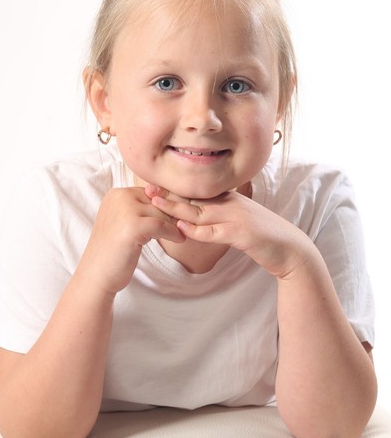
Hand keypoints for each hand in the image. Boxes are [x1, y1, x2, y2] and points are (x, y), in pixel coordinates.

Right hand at [78, 187, 184, 294]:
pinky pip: (162, 225)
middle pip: (157, 201)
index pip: (150, 193)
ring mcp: (125, 210)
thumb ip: (139, 210)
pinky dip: (173, 233)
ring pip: (161, 213)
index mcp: (116, 194)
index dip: (164, 207)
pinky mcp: (133, 226)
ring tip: (179, 234)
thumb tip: (172, 203)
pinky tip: (179, 240)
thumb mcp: (124, 223)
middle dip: (170, 216)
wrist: (96, 274)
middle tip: (181, 227)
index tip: (175, 219)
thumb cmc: (113, 252)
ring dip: (173, 225)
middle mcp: (119, 197)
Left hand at [147, 185, 311, 277]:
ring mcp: (238, 217)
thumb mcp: (239, 222)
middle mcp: (232, 204)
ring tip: (156, 205)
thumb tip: (195, 220)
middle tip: (147, 189)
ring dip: (177, 208)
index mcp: (230, 200)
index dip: (175, 190)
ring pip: (201, 211)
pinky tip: (183, 228)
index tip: (154, 187)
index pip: (198, 192)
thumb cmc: (263, 238)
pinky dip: (197, 230)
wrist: (290, 250)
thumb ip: (219, 218)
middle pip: (195, 198)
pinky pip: (215, 231)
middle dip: (170, 194)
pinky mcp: (243, 233)